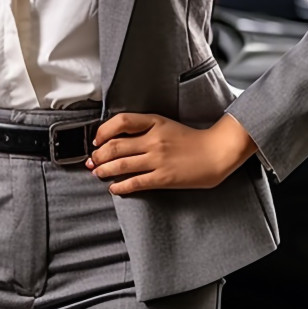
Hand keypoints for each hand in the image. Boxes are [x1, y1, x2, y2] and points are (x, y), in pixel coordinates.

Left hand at [85, 112, 255, 195]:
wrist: (215, 153)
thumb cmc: (190, 139)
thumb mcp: (165, 124)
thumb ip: (144, 128)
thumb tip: (117, 137)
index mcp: (154, 122)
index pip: (121, 121)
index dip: (104, 131)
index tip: (97, 140)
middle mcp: (154, 139)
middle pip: (116, 146)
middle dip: (98, 155)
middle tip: (92, 160)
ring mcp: (158, 159)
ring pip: (121, 164)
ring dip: (104, 170)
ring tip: (97, 172)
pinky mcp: (164, 177)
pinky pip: (136, 182)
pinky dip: (120, 186)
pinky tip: (114, 187)